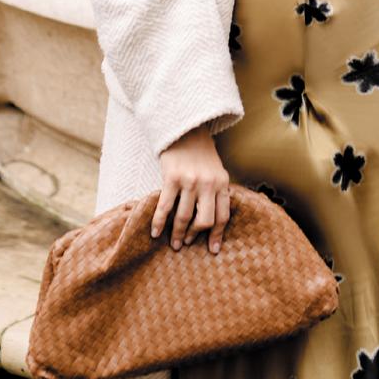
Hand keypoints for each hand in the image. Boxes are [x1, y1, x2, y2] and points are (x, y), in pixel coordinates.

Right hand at [152, 125, 230, 253]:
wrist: (185, 128)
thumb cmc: (201, 153)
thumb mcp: (216, 171)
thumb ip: (217, 191)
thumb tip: (213, 222)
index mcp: (222, 182)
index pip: (223, 215)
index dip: (218, 235)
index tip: (213, 250)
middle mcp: (208, 183)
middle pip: (205, 221)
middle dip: (195, 236)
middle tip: (187, 244)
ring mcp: (190, 181)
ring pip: (184, 217)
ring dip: (178, 234)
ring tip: (174, 243)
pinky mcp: (172, 178)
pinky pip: (165, 207)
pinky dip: (159, 223)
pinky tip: (155, 233)